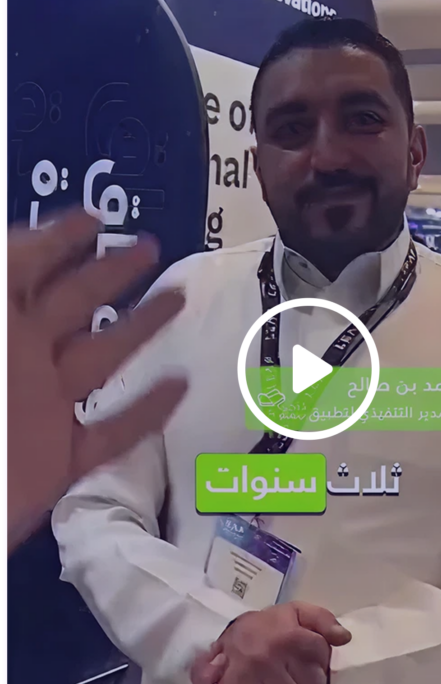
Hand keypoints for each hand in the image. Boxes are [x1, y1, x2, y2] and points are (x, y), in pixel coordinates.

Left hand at [7, 207, 187, 552]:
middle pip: (72, 306)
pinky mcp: (57, 463)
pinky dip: (146, 412)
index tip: (96, 219)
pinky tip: (180, 387)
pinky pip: (110, 435)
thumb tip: (15, 241)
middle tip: (148, 246)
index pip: (27, 267)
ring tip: (178, 297)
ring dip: (140, 328)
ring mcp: (42, 411)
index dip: (58, 239)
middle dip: (108, 272)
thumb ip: (3, 279)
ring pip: (101, 360)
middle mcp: (22, 359)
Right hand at [191, 602, 350, 683]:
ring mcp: (245, 680)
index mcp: (287, 638)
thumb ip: (324, 620)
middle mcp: (265, 659)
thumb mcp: (298, 613)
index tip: (307, 665)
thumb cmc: (268, 627)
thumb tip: (343, 638)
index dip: (317, 672)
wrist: (230, 633)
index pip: (320, 673)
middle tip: (290, 682)